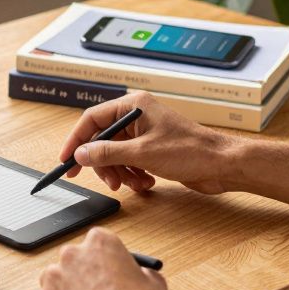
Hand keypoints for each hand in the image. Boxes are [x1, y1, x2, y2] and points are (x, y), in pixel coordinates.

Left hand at [31, 228, 173, 289]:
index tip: (106, 272)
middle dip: (80, 275)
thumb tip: (137, 274)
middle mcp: (73, 254)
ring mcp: (53, 279)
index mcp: (101, 242)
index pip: (96, 241)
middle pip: (72, 259)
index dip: (103, 260)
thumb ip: (140, 272)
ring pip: (54, 283)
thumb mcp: (154, 283)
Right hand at [60, 93, 245, 194]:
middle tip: (108, 182)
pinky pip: (130, 162)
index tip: (66, 161)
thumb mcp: (142, 153)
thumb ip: (107, 153)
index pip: (92, 119)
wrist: (222, 165)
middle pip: (102, 140)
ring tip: (134, 184)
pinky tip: (146, 183)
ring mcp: (145, 132)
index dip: (76, 140)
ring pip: (115, 155)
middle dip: (103, 164)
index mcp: (133, 105)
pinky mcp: (152, 149)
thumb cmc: (190, 151)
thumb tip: (81, 153)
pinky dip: (133, 175)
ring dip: (120, 173)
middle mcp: (137, 116)